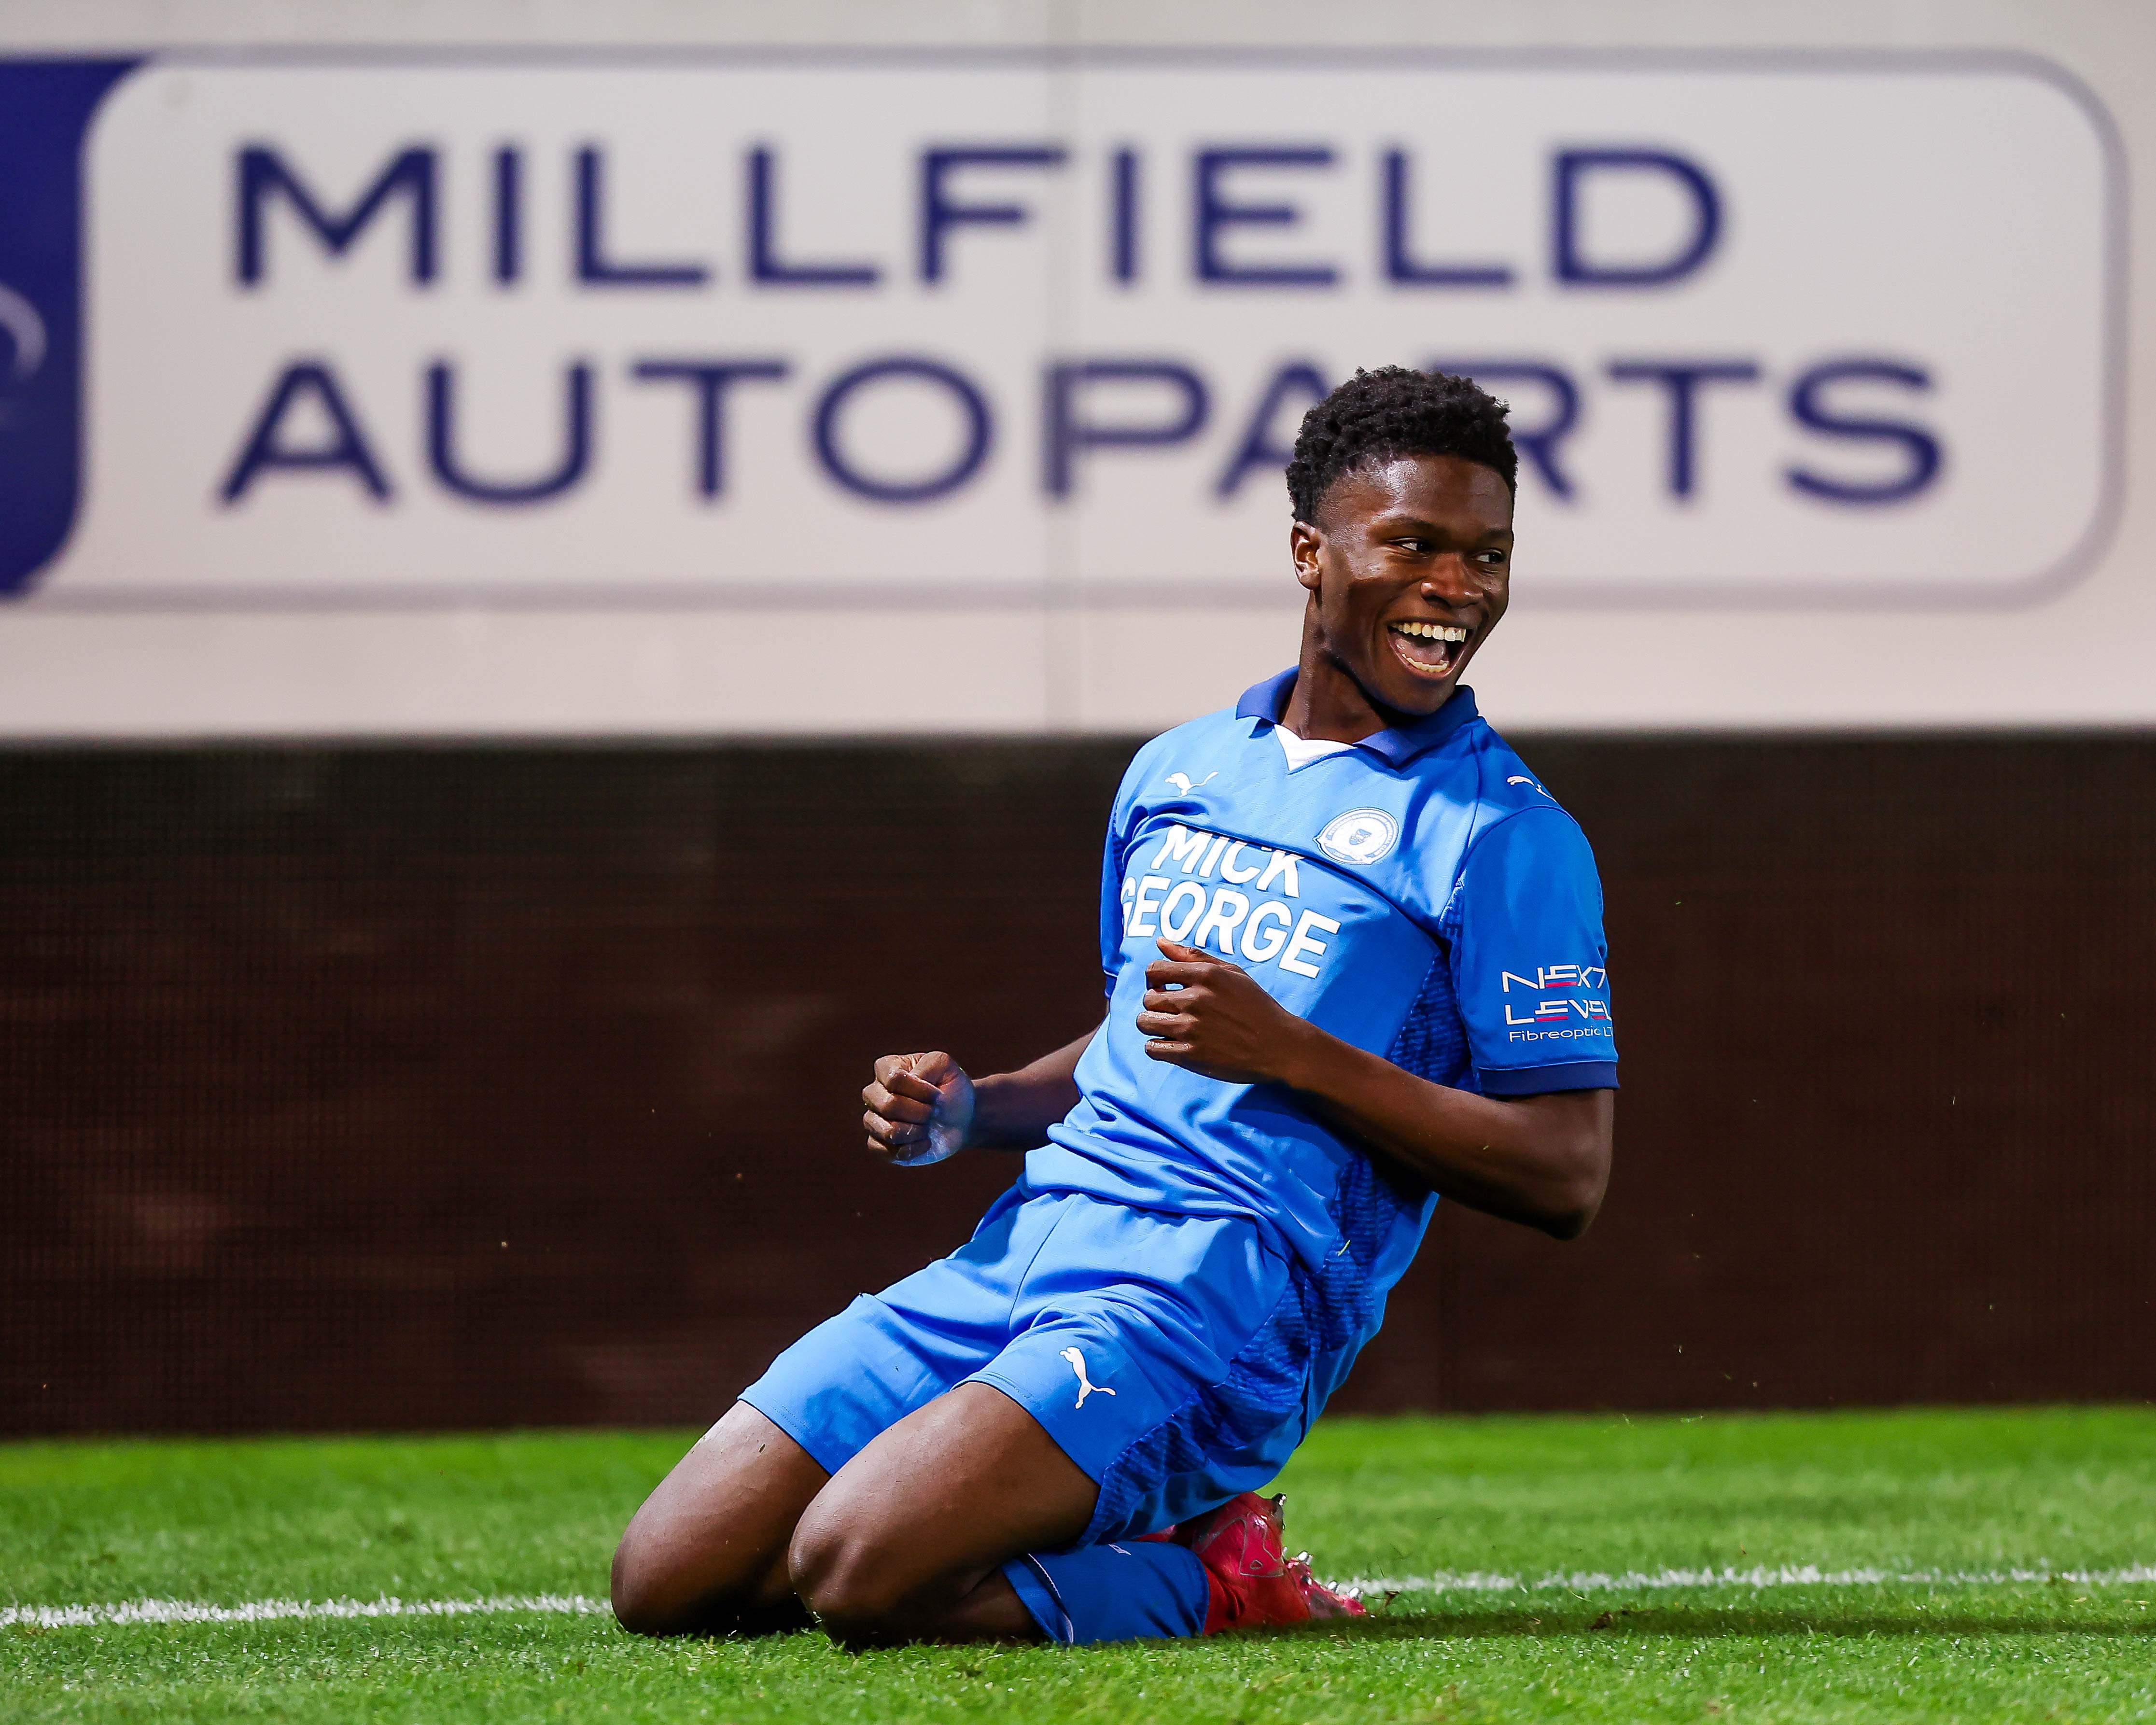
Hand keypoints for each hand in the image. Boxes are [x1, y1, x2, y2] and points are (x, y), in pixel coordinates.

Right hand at [861, 1051, 974, 1161]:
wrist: (961, 1118)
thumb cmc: (950, 1088)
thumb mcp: (946, 1065)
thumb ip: (929, 1064)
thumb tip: (910, 1080)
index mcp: (886, 1068)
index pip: (894, 1080)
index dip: (921, 1090)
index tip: (938, 1094)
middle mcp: (874, 1093)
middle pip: (888, 1106)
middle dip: (920, 1112)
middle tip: (935, 1112)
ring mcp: (874, 1120)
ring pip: (887, 1131)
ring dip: (916, 1132)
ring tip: (928, 1127)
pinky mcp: (878, 1144)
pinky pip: (884, 1150)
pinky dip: (911, 1150)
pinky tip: (924, 1142)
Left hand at [1137, 939, 1312, 1084]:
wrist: (1279, 1047)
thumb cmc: (1256, 1006)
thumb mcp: (1231, 973)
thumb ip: (1193, 955)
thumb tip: (1160, 941)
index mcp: (1206, 975)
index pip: (1154, 970)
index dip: (1153, 979)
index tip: (1164, 987)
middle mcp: (1196, 999)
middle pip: (1148, 997)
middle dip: (1154, 1003)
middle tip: (1170, 1011)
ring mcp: (1192, 1028)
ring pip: (1144, 1022)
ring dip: (1152, 1024)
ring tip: (1168, 1027)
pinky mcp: (1191, 1055)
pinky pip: (1152, 1048)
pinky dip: (1156, 1047)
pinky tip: (1171, 1044)